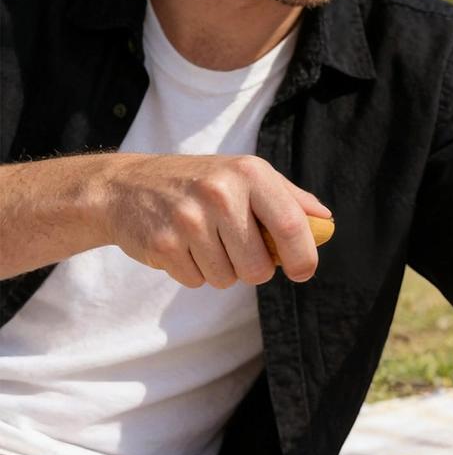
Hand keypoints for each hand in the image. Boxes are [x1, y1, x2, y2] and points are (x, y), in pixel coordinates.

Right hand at [98, 153, 331, 286]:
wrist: (125, 186)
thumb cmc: (199, 183)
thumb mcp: (245, 176)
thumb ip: (289, 199)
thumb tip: (326, 223)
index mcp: (250, 173)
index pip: (291, 225)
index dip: (302, 257)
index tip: (302, 272)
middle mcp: (220, 193)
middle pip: (258, 267)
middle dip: (252, 268)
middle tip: (236, 247)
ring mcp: (189, 219)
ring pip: (227, 279)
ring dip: (221, 270)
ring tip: (204, 240)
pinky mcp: (164, 244)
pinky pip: (197, 281)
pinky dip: (193, 271)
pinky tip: (182, 245)